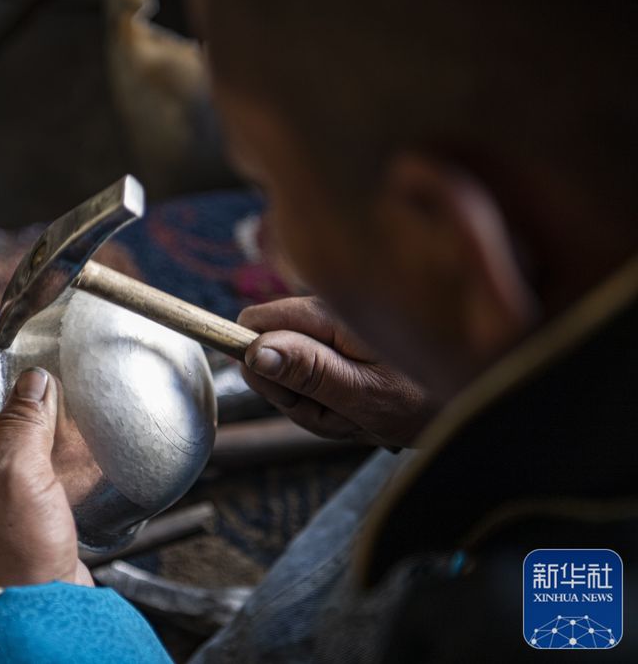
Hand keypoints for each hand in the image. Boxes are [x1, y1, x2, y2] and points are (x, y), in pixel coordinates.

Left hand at [0, 289, 91, 602]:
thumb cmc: (9, 559)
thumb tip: (34, 386)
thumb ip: (23, 421)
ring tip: (47, 392)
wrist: (33, 618)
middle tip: (24, 348)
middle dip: (0, 379)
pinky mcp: (6, 510)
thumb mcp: (15, 475)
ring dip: (23, 414)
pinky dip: (36, 444)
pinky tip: (56, 433)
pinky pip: (18, 462)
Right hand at [238, 297, 435, 445]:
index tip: (291, 394)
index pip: (254, 322)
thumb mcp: (363, 395)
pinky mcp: (343, 346)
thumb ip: (308, 371)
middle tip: (338, 413)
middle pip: (268, 350)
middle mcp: (327, 313)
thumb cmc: (427, 400)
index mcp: (329, 315)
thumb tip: (254, 351)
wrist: (475, 399)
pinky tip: (362, 410)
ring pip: (289, 370)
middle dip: (293, 391)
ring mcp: (335, 331)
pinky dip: (330, 401)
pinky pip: (313, 377)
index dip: (258, 363)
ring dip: (315, 402)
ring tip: (357, 416)